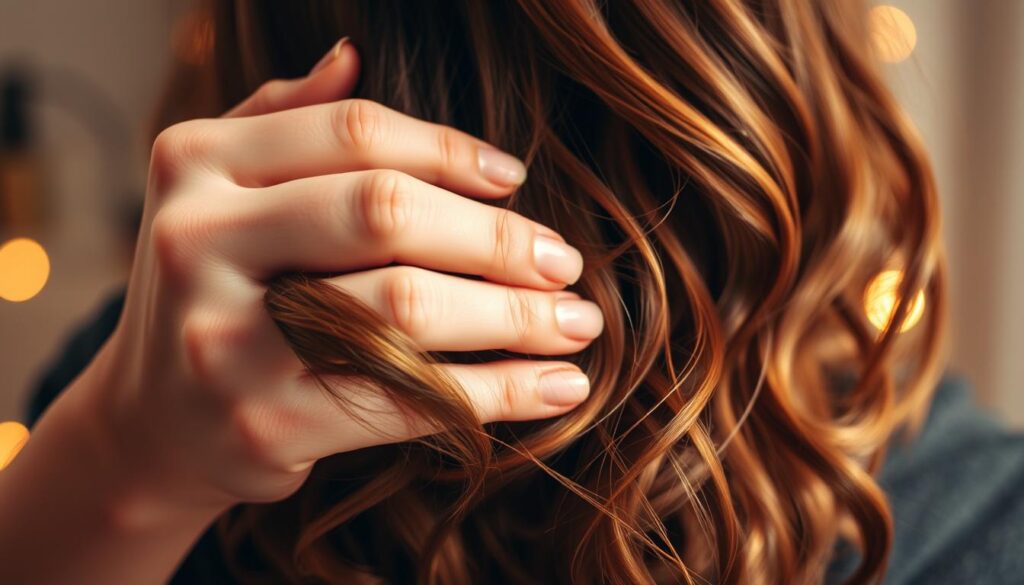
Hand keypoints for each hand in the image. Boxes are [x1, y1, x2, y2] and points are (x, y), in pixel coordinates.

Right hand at [80, 39, 601, 518]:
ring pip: (406, 310)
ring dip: (516, 317)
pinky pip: (410, 400)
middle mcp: (197, 242)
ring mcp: (225, 341)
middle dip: (497, 239)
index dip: (450, 151)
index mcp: (195, 163)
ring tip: (577, 324)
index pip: (352, 133)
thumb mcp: (223, 192)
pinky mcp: (263, 425)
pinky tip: (555, 386)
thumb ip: (284, 121)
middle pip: (385, 213)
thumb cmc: (217, 289)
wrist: (156, 424)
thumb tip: (353, 56)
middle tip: (565, 263)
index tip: (516, 177)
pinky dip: (499, 394)